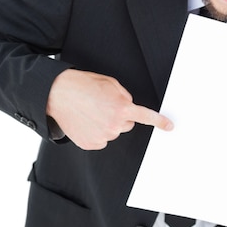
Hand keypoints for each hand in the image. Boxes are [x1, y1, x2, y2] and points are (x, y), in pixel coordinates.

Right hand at [46, 69, 172, 149]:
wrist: (57, 94)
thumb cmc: (82, 85)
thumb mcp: (110, 83)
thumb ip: (124, 96)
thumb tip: (128, 106)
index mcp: (122, 107)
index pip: (146, 116)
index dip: (159, 122)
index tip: (170, 126)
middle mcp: (114, 125)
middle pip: (126, 124)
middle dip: (119, 116)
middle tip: (103, 106)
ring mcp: (102, 136)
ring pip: (112, 132)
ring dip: (106, 124)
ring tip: (90, 111)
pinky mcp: (91, 144)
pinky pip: (100, 140)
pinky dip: (95, 132)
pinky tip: (85, 121)